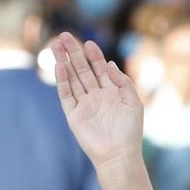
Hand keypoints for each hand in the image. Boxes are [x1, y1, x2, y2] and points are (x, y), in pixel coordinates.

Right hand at [51, 32, 143, 168]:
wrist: (119, 154)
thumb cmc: (130, 130)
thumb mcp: (133, 102)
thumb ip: (122, 82)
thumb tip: (109, 64)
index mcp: (111, 92)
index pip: (100, 69)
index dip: (94, 55)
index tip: (88, 42)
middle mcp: (96, 96)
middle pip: (82, 70)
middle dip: (74, 52)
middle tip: (64, 36)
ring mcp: (83, 104)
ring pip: (71, 78)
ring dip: (64, 62)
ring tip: (56, 45)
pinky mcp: (73, 114)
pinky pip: (65, 94)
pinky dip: (62, 80)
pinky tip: (59, 66)